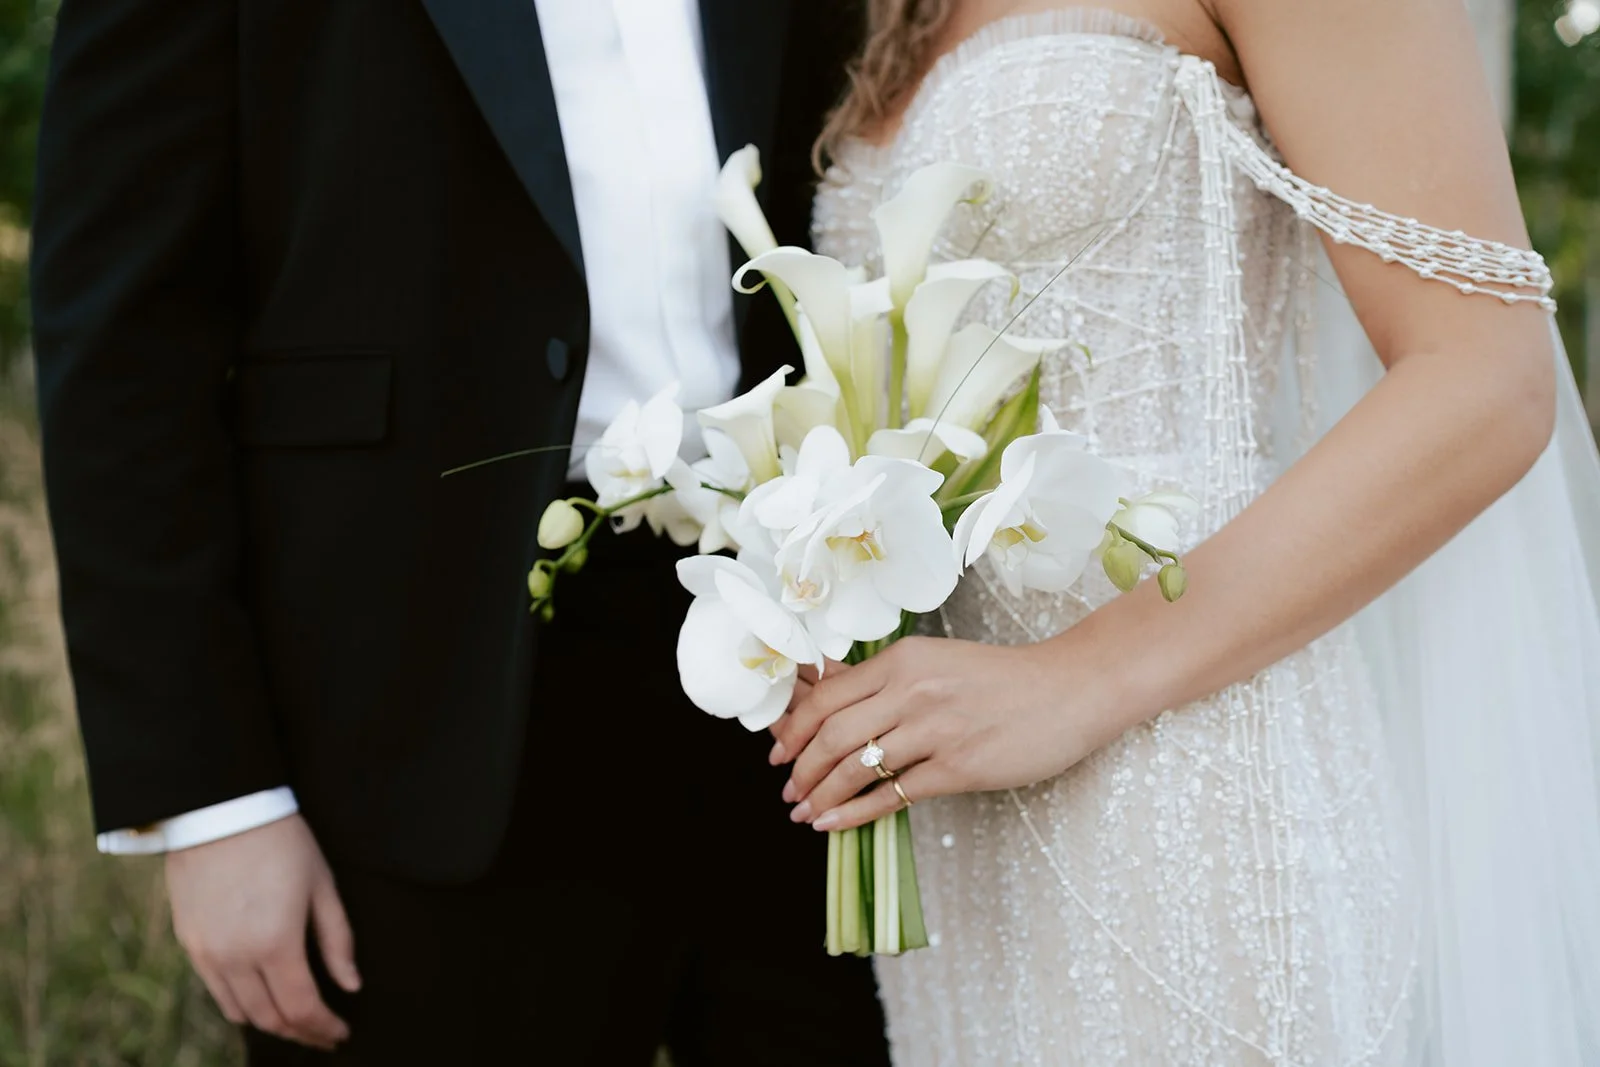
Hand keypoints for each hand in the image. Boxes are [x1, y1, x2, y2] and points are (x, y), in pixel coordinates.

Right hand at [166, 814, 359, 1049]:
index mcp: (275, 944)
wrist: (220, 812)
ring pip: (240, 1013)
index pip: (302, 1008)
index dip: (324, 1028)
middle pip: (270, 1019)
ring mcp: (206, 954)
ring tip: (296, 1019)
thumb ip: (337, 940)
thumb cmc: (281, 842)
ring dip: (271, 1023)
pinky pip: (216, 991)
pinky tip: (262, 995)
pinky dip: (242, 1005)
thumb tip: (351, 985)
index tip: (341, 1033)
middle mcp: (236, 958)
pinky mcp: (187, 944)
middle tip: (323, 1033)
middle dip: (301, 1033)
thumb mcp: (322, 886)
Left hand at [771, 636, 1123, 830]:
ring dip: (820, 793)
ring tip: (803, 809)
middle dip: (800, 766)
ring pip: (856, 766)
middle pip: (832, 733)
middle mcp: (913, 690)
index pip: (827, 695)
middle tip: (787, 786)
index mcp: (904, 659)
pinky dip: (854, 813)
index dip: (793, 728)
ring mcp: (935, 730)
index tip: (779, 750)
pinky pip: (892, 796)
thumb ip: (887, 680)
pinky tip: (833, 823)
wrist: (1070, 689)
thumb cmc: (1003, 678)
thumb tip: (828, 696)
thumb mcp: (938, 662)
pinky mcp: (958, 767)